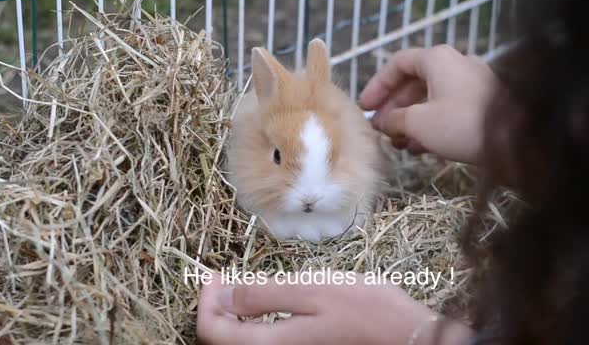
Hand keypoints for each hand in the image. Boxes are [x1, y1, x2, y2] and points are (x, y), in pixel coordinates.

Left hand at [197, 273, 472, 344]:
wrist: (408, 338)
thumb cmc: (365, 311)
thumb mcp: (311, 291)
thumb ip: (262, 295)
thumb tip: (223, 296)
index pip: (212, 332)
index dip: (205, 302)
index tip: (213, 275)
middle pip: (222, 342)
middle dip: (214, 309)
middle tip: (220, 279)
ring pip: (241, 344)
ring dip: (231, 317)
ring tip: (236, 288)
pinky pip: (262, 344)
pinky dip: (251, 325)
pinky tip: (262, 305)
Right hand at [359, 45, 499, 163]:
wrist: (518, 140)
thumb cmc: (462, 124)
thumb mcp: (418, 123)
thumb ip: (393, 119)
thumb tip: (381, 122)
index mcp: (437, 60)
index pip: (398, 64)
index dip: (378, 85)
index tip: (365, 107)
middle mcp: (455, 65)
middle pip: (414, 82)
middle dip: (393, 107)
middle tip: (379, 128)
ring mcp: (471, 84)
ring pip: (430, 98)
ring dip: (410, 120)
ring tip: (397, 143)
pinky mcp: (482, 104)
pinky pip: (447, 109)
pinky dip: (429, 125)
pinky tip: (419, 148)